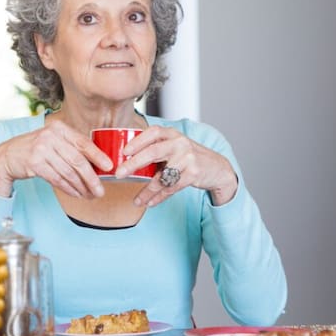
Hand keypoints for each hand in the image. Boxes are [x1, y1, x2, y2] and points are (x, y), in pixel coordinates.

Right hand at [0, 120, 113, 197]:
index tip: (109, 166)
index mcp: (59, 128)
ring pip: (68, 173)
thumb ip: (71, 147)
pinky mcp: (34, 164)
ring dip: (81, 187)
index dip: (98, 155)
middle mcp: (50, 136)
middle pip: (77, 160)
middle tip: (100, 190)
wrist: (7, 155)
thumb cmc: (35, 149)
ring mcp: (41, 150)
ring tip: (90, 195)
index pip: (83, 142)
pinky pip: (57, 180)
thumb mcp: (53, 141)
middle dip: (92, 178)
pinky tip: (76, 194)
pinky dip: (69, 189)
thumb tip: (97, 163)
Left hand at [114, 126, 237, 206]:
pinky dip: (159, 197)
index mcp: (172, 134)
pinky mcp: (193, 174)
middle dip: (133, 164)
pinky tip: (150, 202)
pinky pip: (171, 188)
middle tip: (119, 174)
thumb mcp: (174, 146)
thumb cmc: (188, 157)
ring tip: (137, 200)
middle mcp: (180, 143)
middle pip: (153, 152)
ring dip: (147, 191)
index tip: (123, 152)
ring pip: (162, 176)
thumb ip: (156, 149)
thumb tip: (126, 159)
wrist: (216, 168)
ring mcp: (188, 158)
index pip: (153, 132)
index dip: (137, 141)